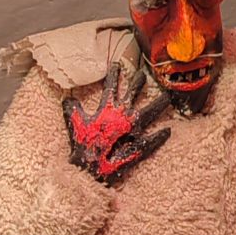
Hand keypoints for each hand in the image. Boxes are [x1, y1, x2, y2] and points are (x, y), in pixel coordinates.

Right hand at [63, 59, 170, 184]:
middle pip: (134, 94)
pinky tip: (168, 130)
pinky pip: (154, 139)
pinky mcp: (140, 146)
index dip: (114, 75)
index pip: (111, 87)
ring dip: (159, 104)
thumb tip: (67, 98)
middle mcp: (123, 116)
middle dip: (138, 83)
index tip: (117, 64)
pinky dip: (161, 135)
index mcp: (108, 110)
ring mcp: (134, 131)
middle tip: (143, 74)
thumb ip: (72, 110)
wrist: (92, 170)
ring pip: (150, 112)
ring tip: (167, 98)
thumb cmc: (83, 147)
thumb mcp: (74, 125)